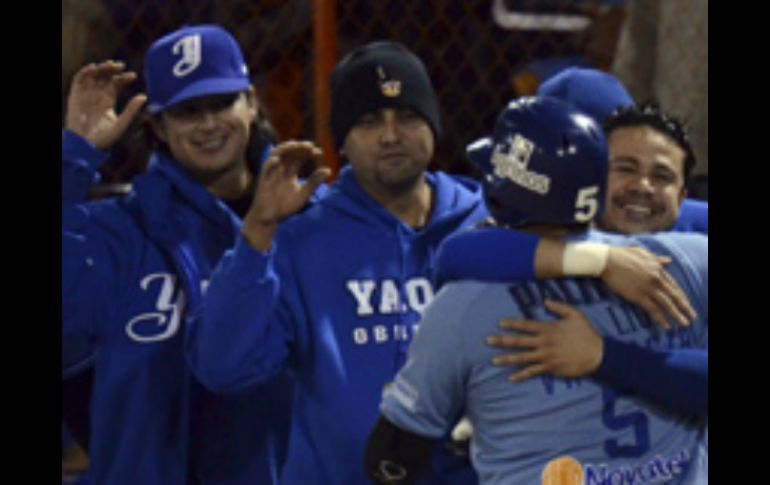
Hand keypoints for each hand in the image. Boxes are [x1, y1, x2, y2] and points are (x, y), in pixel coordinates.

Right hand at [65, 60, 146, 149]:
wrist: (84, 144)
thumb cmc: (104, 138)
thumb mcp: (121, 124)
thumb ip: (131, 110)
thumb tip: (144, 96)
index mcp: (109, 100)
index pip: (117, 84)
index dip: (124, 77)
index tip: (133, 76)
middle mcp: (98, 94)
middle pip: (106, 76)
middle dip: (112, 69)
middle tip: (120, 65)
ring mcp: (86, 93)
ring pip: (94, 75)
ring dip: (101, 68)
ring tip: (109, 65)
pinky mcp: (75, 94)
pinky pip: (79, 79)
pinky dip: (85, 72)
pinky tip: (93, 68)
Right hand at [242, 140, 330, 250]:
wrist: (270, 218)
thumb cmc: (285, 206)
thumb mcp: (303, 193)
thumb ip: (314, 181)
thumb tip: (329, 170)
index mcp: (291, 172)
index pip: (300, 157)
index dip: (308, 152)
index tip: (319, 152)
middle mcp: (281, 169)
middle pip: (289, 153)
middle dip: (299, 147)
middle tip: (310, 145)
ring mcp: (272, 173)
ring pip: (276, 155)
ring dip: (284, 149)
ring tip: (295, 144)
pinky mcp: (263, 180)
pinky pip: (265, 169)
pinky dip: (270, 163)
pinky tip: (278, 160)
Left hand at [487, 300, 602, 381]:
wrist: (598, 354)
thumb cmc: (587, 333)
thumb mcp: (575, 314)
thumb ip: (559, 306)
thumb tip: (545, 300)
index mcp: (548, 329)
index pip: (525, 325)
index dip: (512, 324)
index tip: (499, 324)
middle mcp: (543, 343)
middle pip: (518, 341)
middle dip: (502, 341)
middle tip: (487, 341)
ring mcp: (546, 356)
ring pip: (522, 358)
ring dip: (506, 359)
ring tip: (493, 361)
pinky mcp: (550, 368)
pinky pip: (532, 372)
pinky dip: (521, 375)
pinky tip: (510, 378)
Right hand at [601, 246, 695, 329]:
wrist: (607, 259)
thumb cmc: (622, 254)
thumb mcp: (643, 253)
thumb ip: (657, 259)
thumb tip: (669, 261)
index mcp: (658, 268)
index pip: (674, 285)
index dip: (681, 296)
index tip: (686, 304)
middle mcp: (656, 279)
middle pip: (674, 296)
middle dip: (685, 307)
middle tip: (692, 317)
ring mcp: (648, 288)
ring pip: (667, 304)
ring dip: (677, 315)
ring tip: (684, 324)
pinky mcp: (638, 295)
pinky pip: (653, 309)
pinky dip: (661, 319)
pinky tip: (666, 326)